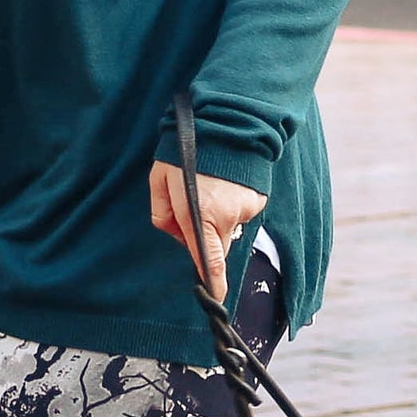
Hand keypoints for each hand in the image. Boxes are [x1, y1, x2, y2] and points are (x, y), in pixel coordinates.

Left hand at [149, 161, 265, 303]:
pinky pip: (240, 211)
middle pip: (217, 245)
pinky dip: (231, 202)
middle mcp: (228, 218)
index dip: (214, 284)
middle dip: (205, 237)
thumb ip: (163, 214)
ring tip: (209, 184)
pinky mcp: (257, 199)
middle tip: (192, 206)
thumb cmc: (186, 148)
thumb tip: (175, 235)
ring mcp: (246, 209)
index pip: (211, 263)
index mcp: (202, 216)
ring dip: (217, 215)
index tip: (216, 300)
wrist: (225, 117)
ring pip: (228, 227)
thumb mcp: (160, 179)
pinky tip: (224, 181)